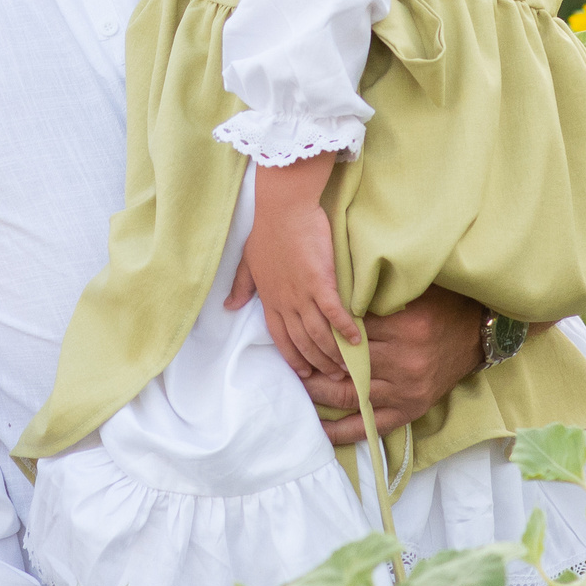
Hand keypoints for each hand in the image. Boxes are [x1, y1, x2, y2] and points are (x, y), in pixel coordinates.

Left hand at [228, 152, 360, 380]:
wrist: (283, 208)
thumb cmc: (266, 230)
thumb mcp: (248, 260)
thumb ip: (241, 285)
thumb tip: (229, 306)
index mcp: (269, 298)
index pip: (280, 337)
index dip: (292, 356)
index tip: (304, 371)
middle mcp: (285, 302)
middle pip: (302, 341)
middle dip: (317, 362)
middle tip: (333, 377)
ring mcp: (302, 294)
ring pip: (319, 334)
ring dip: (332, 353)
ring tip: (347, 367)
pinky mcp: (321, 282)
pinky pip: (335, 313)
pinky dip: (345, 329)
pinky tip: (356, 340)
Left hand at [296, 284, 483, 445]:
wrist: (479, 335)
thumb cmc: (443, 307)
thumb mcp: (414, 291)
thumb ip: (377, 293)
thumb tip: (335, 289)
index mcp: (406, 327)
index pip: (350, 329)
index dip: (325, 327)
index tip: (305, 322)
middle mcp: (404, 362)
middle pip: (344, 363)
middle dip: (313, 361)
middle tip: (288, 357)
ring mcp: (406, 390)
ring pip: (349, 393)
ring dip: (318, 392)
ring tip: (294, 385)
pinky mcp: (409, 409)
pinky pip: (369, 425)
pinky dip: (341, 430)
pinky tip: (318, 429)